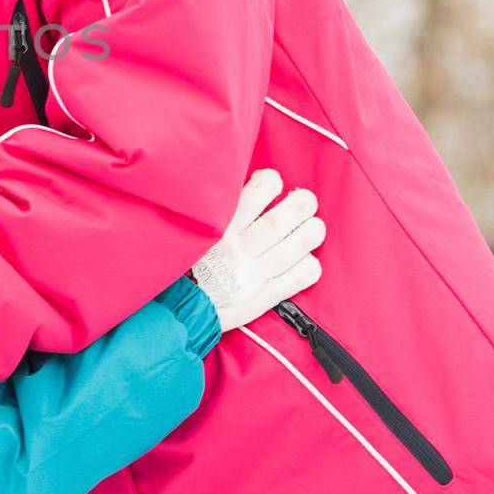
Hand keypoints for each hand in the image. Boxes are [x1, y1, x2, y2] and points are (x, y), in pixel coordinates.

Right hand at [191, 169, 324, 332]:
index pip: (252, 198)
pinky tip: (308, 259)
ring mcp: (254, 275)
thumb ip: (213, 216)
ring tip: (315, 226)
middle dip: (300, 206)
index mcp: (220, 232)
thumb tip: (236, 192)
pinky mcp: (263, 298)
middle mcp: (239, 251)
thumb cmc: (181, 270)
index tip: (273, 181)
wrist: (177, 312)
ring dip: (311, 233)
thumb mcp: (190, 235)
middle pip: (279, 222)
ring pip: (293, 248)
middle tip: (307, 200)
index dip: (269, 183)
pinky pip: (296, 280)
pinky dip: (309, 268)